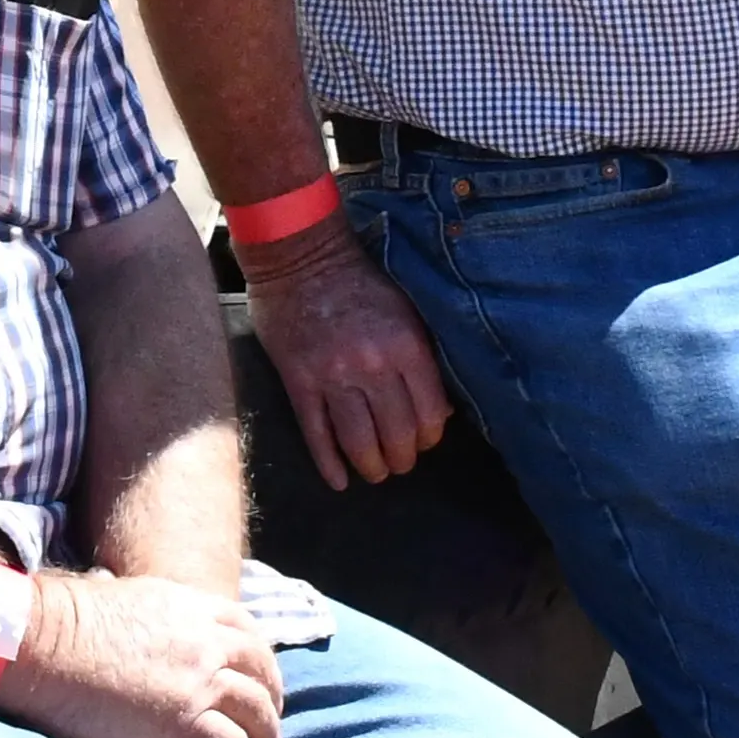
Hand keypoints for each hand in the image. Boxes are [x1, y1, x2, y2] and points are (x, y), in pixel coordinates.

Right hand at [0, 568, 283, 737]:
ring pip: (256, 714)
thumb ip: (150, 619)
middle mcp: (203, 639)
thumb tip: (142, 628)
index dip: (259, 660)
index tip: (259, 681)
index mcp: (188, 606)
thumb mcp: (121, 603)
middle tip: (268, 726)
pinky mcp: (186, 722)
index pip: (246, 630)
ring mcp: (199, 680)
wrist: (37, 641)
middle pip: (261, 671)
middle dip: (270, 701)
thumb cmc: (59, 625)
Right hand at [238, 218, 450, 489]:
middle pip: (397, 434)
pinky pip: (316, 434)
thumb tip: (438, 408)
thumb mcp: (405, 309)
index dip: (430, 436)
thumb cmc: (359, 279)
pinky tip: (338, 481)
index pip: (429, 413)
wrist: (299, 255)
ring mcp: (333, 377)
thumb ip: (422, 355)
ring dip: (372, 466)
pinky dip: (328, 463)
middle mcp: (373, 366)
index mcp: (406, 346)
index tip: (425, 441)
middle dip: (403, 458)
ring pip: (359, 441)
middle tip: (400, 462)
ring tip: (375, 472)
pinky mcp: (299, 382)